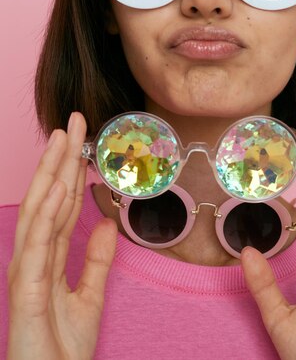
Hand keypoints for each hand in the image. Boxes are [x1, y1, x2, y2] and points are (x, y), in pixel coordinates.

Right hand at [7, 113, 117, 359]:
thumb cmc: (64, 351)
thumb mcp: (90, 298)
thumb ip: (97, 260)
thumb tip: (105, 221)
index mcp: (48, 258)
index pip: (61, 205)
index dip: (71, 171)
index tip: (82, 141)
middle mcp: (33, 259)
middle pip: (47, 200)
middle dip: (59, 160)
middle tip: (72, 122)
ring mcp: (26, 273)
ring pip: (38, 213)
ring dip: (50, 174)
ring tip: (63, 141)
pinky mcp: (26, 292)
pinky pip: (37, 244)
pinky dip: (47, 212)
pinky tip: (58, 186)